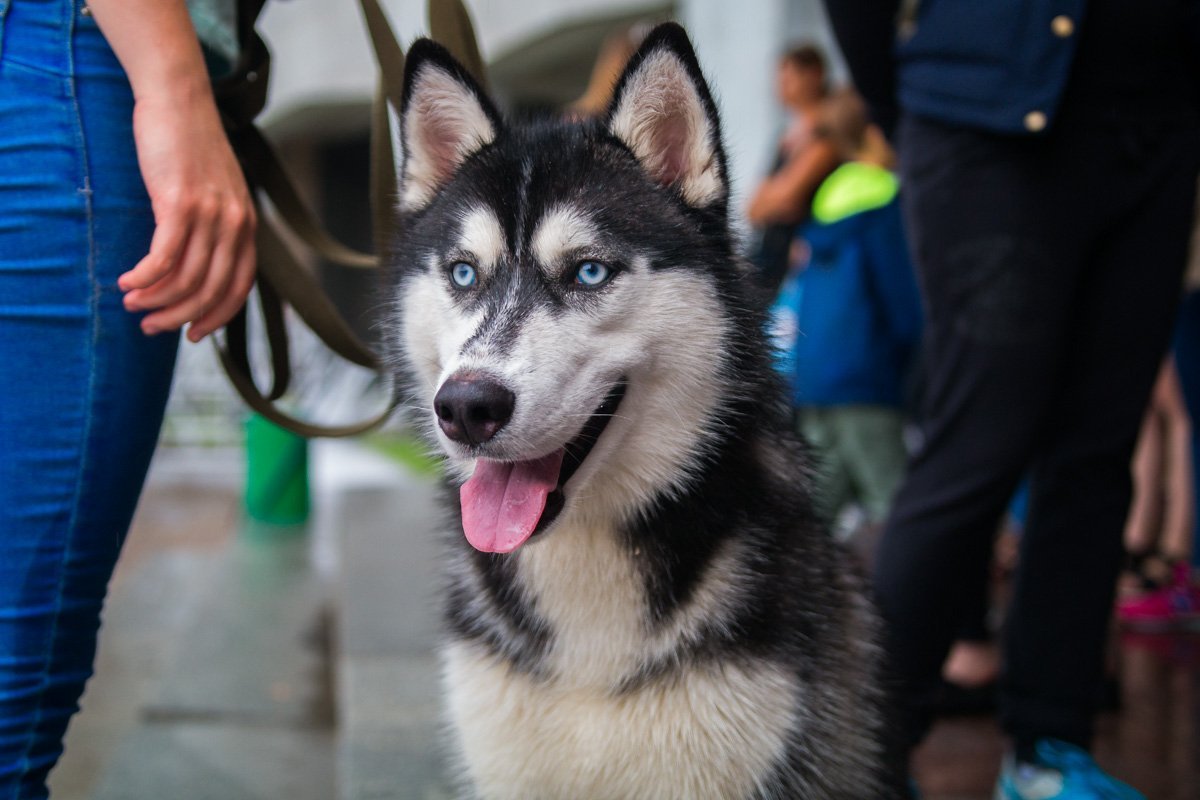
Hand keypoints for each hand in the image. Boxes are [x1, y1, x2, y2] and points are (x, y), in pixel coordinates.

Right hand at [118, 82, 255, 341]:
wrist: (180, 98)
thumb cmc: (191, 146)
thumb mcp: (216, 192)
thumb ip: (215, 227)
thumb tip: (197, 266)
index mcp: (247, 225)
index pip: (238, 288)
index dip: (215, 316)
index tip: (192, 334)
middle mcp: (235, 224)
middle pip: (210, 290)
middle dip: (179, 317)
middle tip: (150, 326)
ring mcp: (210, 214)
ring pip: (186, 278)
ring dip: (156, 300)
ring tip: (132, 305)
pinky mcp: (180, 202)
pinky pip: (164, 256)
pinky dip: (145, 277)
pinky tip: (127, 283)